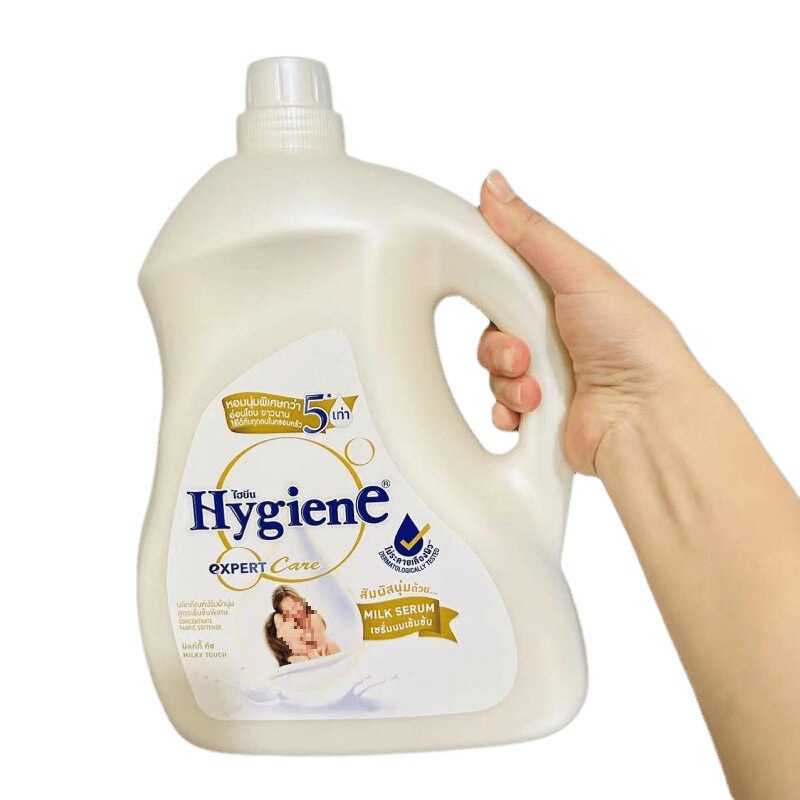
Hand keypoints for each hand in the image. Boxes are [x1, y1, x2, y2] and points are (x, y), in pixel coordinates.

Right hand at [478, 170, 704, 474]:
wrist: (646, 417)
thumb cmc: (635, 344)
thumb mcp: (582, 273)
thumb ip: (532, 233)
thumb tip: (495, 186)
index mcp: (563, 295)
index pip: (504, 282)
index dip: (492, 290)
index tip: (492, 293)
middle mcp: (554, 334)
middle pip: (491, 330)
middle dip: (499, 344)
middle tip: (523, 352)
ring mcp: (546, 376)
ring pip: (492, 371)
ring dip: (507, 380)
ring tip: (537, 388)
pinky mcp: (539, 414)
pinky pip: (499, 407)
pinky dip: (508, 410)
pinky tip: (531, 410)